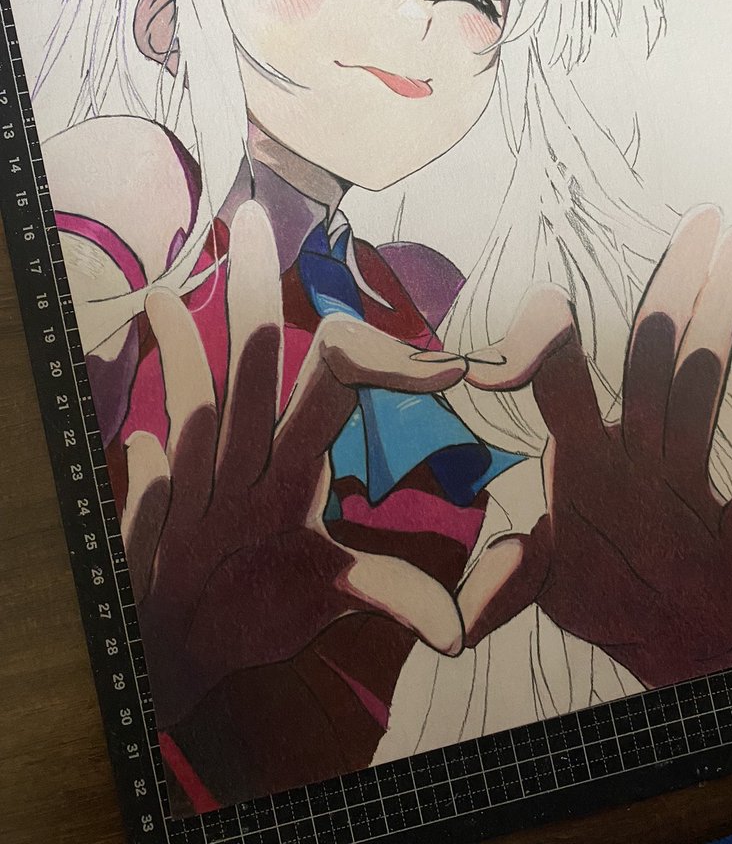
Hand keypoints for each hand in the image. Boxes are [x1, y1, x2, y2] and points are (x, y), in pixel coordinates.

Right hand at [122, 201, 466, 729]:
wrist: (189, 650)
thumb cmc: (260, 607)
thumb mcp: (334, 595)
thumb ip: (393, 593)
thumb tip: (455, 628)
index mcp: (295, 455)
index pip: (342, 379)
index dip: (389, 363)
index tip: (451, 368)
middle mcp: (245, 452)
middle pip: (251, 356)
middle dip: (249, 288)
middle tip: (253, 218)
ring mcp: (193, 482)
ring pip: (190, 400)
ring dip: (178, 352)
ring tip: (163, 300)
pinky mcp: (151, 524)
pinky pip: (150, 495)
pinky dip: (149, 480)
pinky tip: (140, 447)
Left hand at [457, 206, 731, 685]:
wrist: (661, 638)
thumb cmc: (592, 589)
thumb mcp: (538, 584)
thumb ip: (508, 582)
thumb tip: (480, 588)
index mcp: (583, 454)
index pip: (566, 383)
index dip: (551, 347)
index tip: (546, 304)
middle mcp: (637, 453)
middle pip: (655, 358)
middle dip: (676, 289)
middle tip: (704, 222)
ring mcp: (683, 486)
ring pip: (702, 400)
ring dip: (717, 342)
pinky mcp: (725, 538)